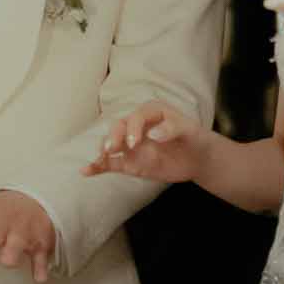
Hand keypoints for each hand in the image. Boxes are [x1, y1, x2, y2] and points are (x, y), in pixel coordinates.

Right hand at [81, 101, 209, 182]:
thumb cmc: (194, 138)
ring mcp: (131, 145)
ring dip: (103, 150)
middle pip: (118, 127)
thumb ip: (172, 128)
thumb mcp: (189, 130)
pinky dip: (98, 166)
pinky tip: (86, 171)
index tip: (136, 143)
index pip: (136, 117)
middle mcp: (136, 126)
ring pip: (111, 144)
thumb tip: (154, 135)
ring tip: (100, 159)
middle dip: (114, 137)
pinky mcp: (129, 162)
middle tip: (113, 149)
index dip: (133, 128)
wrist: (197, 158)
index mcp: (150, 112)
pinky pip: (110, 164)